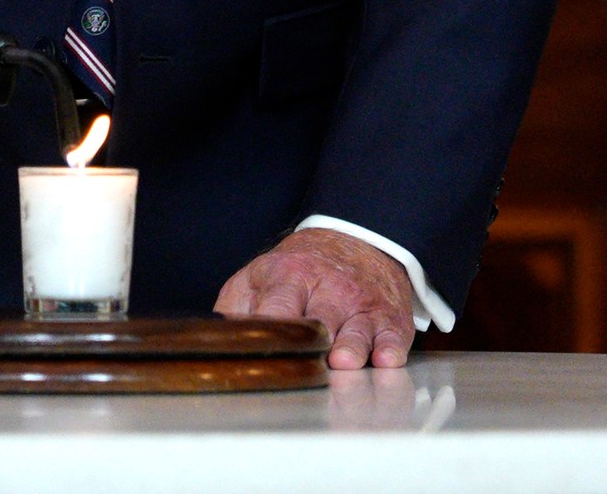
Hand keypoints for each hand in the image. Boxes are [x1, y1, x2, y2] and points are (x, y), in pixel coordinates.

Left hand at [213, 228, 414, 369]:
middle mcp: (327, 290)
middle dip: (312, 344)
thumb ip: (235, 306)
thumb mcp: (258, 276)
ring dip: (350, 349)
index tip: (265, 351)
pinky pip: (393, 336)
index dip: (272, 329)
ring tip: (341, 363)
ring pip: (356, 331)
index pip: (277, 307)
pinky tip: (384, 360)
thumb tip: (214, 341)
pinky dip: (390, 349)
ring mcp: (360, 304)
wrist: (355, 241)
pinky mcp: (389, 317)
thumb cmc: (298, 270)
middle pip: (319, 321)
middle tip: (304, 365)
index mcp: (288, 277)